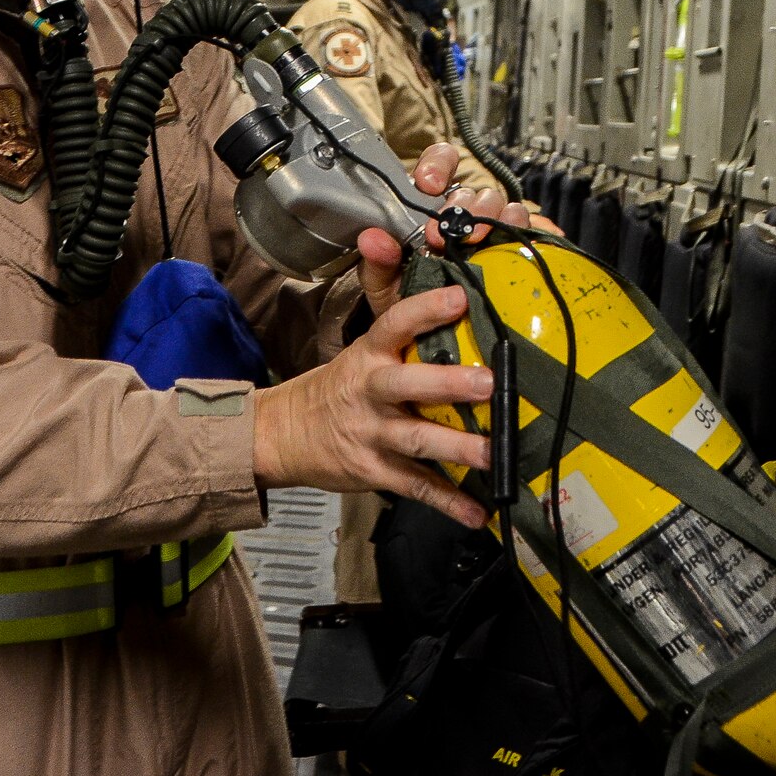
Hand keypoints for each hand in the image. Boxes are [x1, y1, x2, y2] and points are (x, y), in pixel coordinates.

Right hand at [251, 284, 493, 526]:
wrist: (283, 435)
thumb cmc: (338, 388)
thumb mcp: (361, 349)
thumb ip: (394, 316)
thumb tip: (407, 262)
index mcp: (369, 356)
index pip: (395, 324)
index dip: (425, 309)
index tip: (459, 298)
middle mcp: (371, 392)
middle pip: (407, 385)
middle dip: (447, 383)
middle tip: (487, 383)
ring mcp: (372, 435)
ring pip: (417, 439)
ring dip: (456, 447)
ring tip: (493, 454)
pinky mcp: (374, 472)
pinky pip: (415, 486)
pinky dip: (447, 501)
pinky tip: (476, 513)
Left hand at [358, 143, 530, 316]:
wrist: (425, 335)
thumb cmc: (404, 298)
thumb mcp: (382, 282)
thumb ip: (376, 260)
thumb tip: (372, 238)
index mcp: (430, 207)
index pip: (440, 163)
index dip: (439, 165)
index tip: (429, 184)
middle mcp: (463, 214)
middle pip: (474, 190)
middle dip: (461, 208)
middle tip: (444, 236)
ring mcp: (491, 231)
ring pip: (504, 205)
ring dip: (495, 218)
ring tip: (479, 241)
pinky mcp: (513, 252)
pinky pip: (532, 232)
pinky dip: (537, 230)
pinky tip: (539, 236)